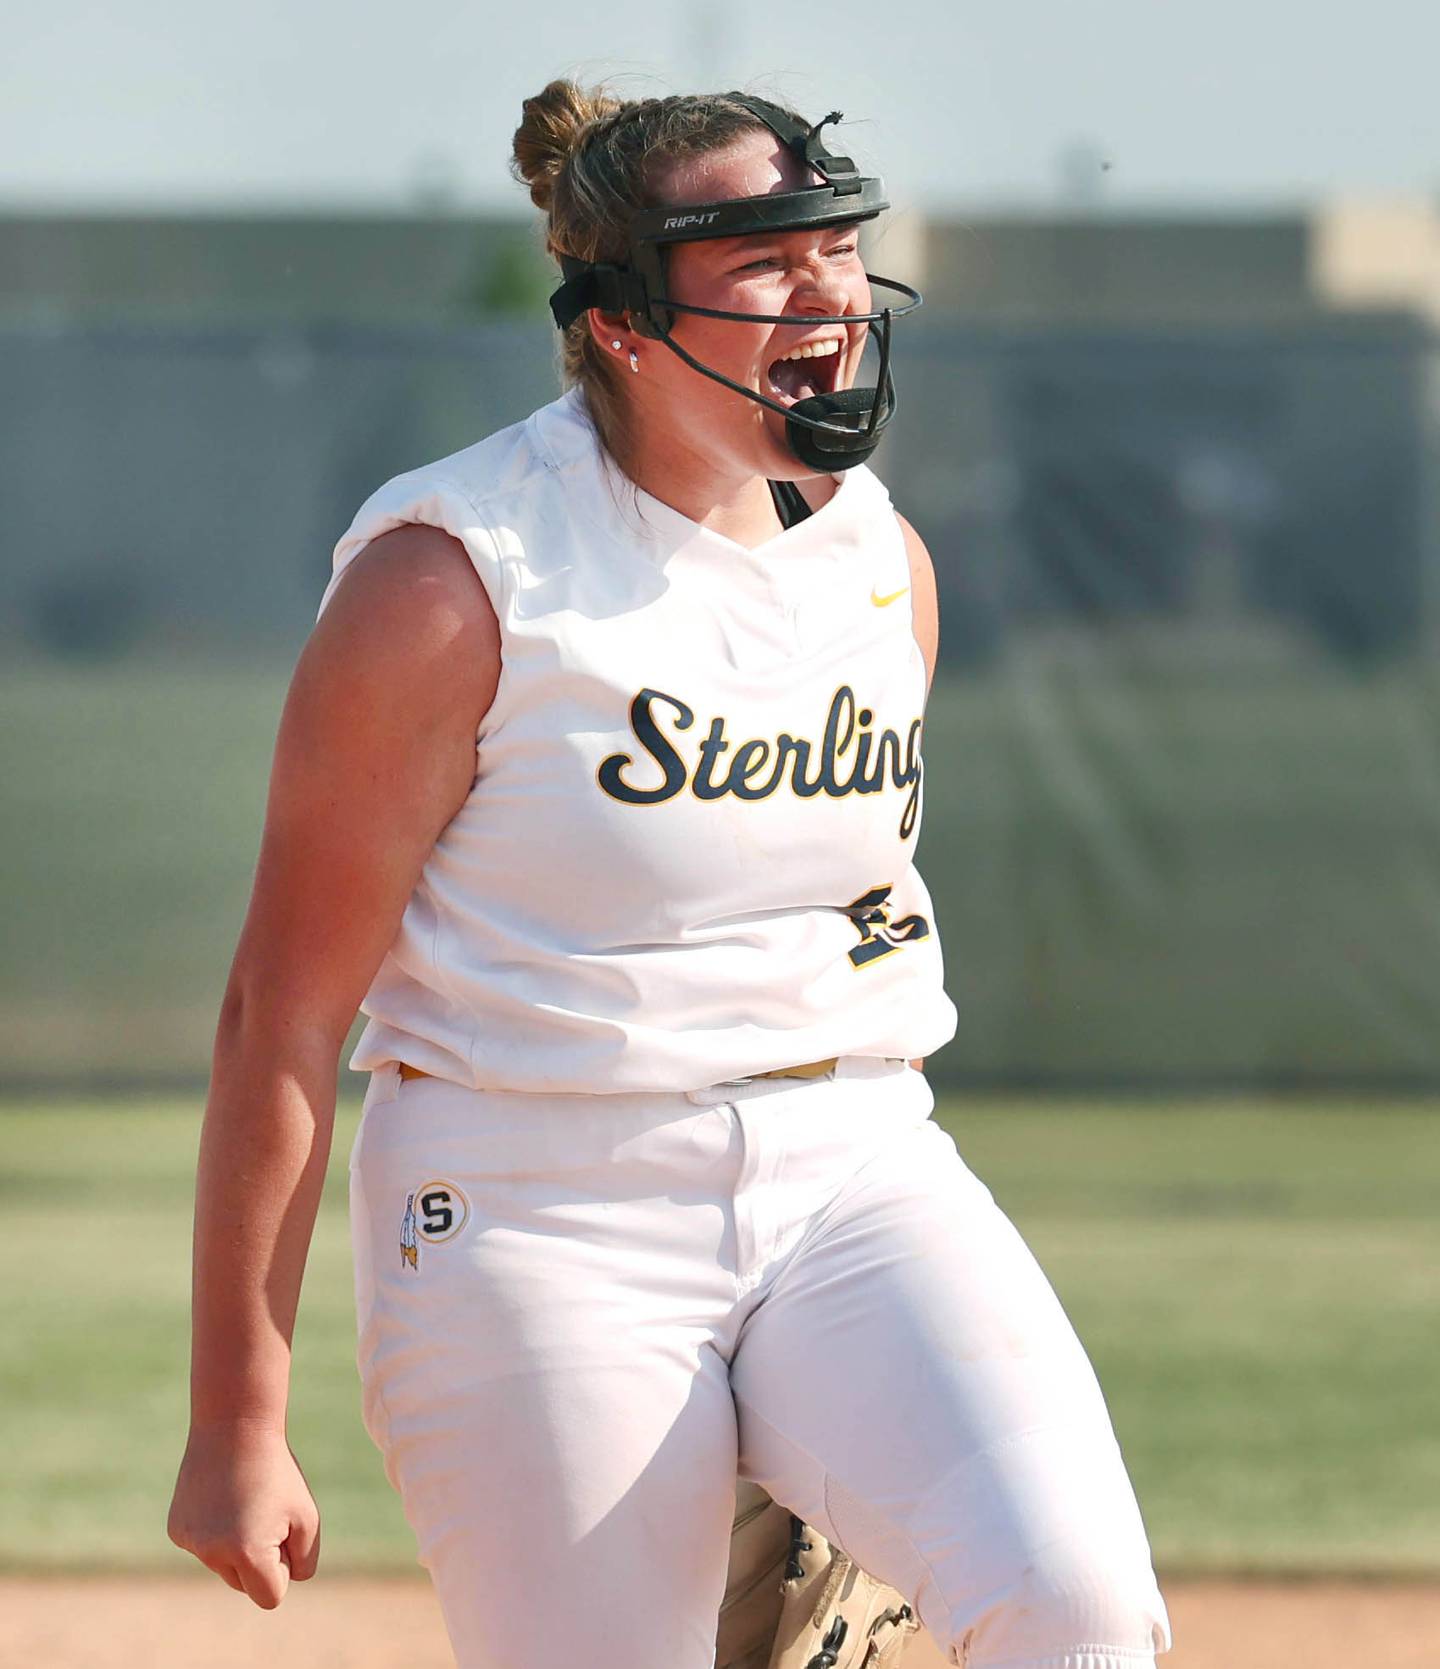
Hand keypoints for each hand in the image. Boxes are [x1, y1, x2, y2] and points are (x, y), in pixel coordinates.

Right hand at [167, 1421, 320, 1607]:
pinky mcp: (177, 1530)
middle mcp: (212, 1553)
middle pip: (244, 1584)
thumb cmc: (278, 1473)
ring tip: (244, 1500)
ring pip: (223, 1565)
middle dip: (260, 1559)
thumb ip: (304, 1562)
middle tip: (266, 1513)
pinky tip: (220, 1496)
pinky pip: (205, 1545)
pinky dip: (216, 1529)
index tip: (284, 1532)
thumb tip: (283, 1584)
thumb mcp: (307, 1518)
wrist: (235, 1427)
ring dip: (237, 1543)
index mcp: (247, 1554)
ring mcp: (190, 1542)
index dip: (284, 1567)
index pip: (271, 1596)